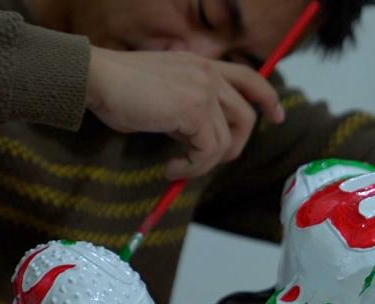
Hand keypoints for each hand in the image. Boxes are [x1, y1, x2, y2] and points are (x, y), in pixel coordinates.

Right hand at [86, 47, 284, 179]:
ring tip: (178, 168)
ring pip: (226, 141)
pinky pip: (209, 152)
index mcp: (201, 65)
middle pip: (246, 116)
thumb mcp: (162, 94)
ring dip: (204, 164)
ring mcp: (204, 91)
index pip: (249, 77)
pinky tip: (171, 168)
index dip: (268, 98)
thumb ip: (186, 108)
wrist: (96, 79)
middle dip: (235, 146)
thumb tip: (196, 140)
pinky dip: (192, 168)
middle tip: (212, 162)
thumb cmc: (117, 90)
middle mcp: (208, 74)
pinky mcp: (195, 111)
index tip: (277, 117)